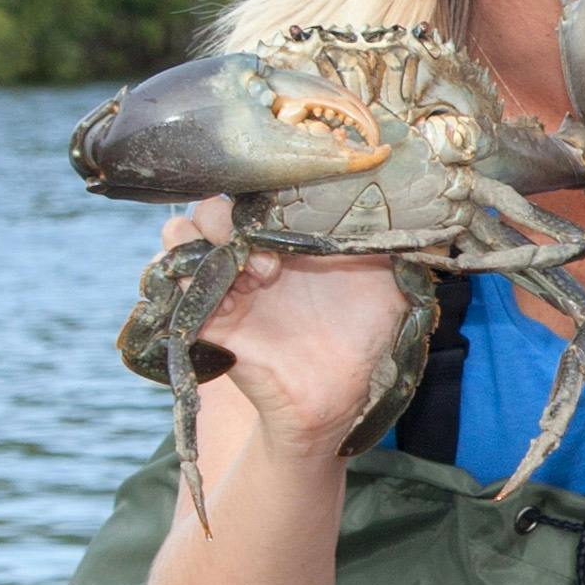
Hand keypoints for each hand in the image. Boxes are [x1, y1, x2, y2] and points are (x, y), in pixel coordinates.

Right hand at [162, 200, 416, 464]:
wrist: (343, 395)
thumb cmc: (365, 333)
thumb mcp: (390, 279)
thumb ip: (393, 240)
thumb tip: (413, 199)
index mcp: (287, 236)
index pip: (253, 190)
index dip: (262, 191)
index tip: (291, 216)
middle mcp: (251, 253)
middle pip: (211, 207)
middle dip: (228, 216)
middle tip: (271, 254)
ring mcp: (227, 284)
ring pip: (181, 235)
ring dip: (205, 241)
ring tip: (255, 275)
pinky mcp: (209, 320)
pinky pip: (171, 286)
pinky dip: (184, 278)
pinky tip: (225, 293)